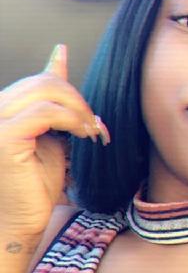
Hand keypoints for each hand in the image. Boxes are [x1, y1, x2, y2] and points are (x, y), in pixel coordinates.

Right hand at [0, 45, 108, 237]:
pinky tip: (81, 135)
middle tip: (94, 124)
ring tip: (90, 132)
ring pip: (46, 91)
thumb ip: (54, 100)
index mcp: (5, 107)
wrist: (21, 220)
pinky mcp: (3, 137)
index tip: (84, 95)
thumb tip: (60, 53)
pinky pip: (45, 112)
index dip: (64, 76)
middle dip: (79, 100)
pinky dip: (71, 120)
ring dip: (79, 110)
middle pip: (45, 81)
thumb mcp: (51, 133)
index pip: (38, 79)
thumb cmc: (36, 180)